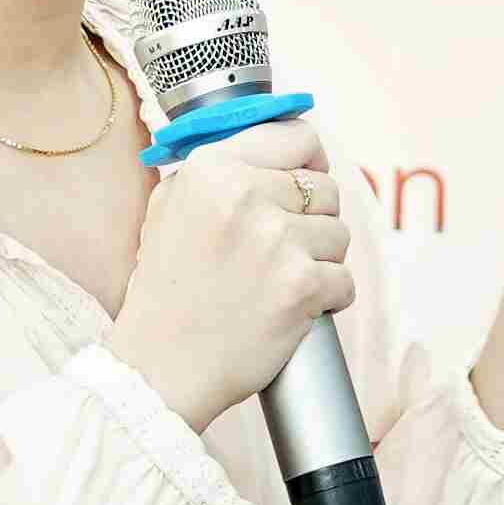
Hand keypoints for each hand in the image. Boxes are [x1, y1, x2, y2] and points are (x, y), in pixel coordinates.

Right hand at [118, 117, 353, 430]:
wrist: (160, 367)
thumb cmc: (166, 293)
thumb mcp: (169, 207)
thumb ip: (219, 170)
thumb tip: (277, 148)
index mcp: (212, 168)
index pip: (298, 137)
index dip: (309, 162)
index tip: (306, 181)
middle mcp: (245, 195)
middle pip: (326, 189)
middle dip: (313, 221)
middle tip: (282, 251)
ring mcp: (277, 240)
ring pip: (339, 235)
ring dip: (320, 261)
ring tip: (279, 283)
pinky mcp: (301, 286)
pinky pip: (343, 281)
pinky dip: (327, 300)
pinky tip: (293, 310)